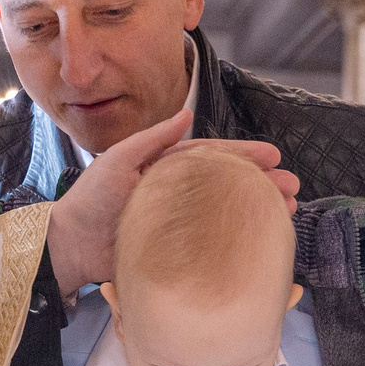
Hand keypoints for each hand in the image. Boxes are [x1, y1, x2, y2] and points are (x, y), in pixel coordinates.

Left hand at [42, 108, 298, 295]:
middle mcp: (179, 193)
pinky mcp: (178, 251)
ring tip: (288, 211)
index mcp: (168, 167)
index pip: (214, 157)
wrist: (71, 245)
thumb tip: (186, 114)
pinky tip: (261, 240)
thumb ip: (152, 139)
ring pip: (227, 212)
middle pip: (228, 184)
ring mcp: (181, 223)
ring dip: (257, 209)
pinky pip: (214, 243)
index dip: (244, 156)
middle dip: (262, 183)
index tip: (273, 156)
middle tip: (292, 188)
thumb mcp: (119, 159)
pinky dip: (238, 240)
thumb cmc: (91, 198)